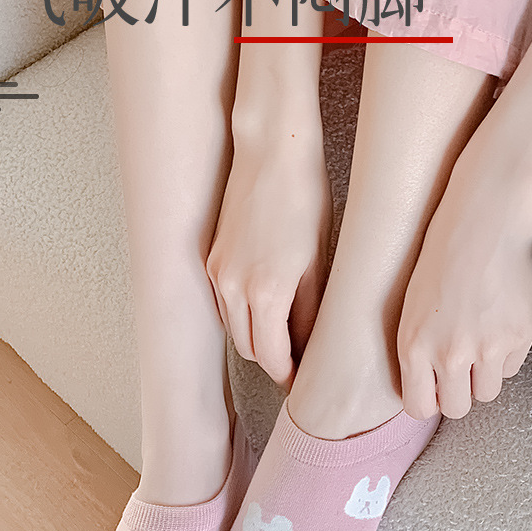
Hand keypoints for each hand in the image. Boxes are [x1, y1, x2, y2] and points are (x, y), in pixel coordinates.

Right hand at [206, 116, 332, 390]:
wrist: (272, 151)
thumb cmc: (305, 198)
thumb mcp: (319, 260)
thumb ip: (310, 309)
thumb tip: (308, 344)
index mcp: (267, 292)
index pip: (272, 357)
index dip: (288, 373)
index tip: (302, 378)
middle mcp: (234, 288)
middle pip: (249, 348)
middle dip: (272, 359)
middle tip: (297, 358)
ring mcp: (218, 272)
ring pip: (233, 327)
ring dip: (255, 337)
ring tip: (284, 333)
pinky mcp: (212, 258)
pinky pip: (224, 303)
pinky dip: (242, 314)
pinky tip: (265, 305)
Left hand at [397, 186, 531, 419]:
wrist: (485, 223)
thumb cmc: (441, 257)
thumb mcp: (413, 307)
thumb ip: (419, 350)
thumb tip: (430, 385)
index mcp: (414, 346)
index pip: (419, 408)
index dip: (428, 400)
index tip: (432, 389)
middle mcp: (449, 354)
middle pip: (456, 408)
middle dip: (457, 393)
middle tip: (459, 368)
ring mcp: (488, 348)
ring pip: (487, 393)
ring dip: (484, 376)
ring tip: (480, 343)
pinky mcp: (519, 337)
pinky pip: (512, 368)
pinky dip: (506, 354)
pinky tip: (498, 323)